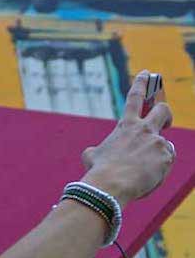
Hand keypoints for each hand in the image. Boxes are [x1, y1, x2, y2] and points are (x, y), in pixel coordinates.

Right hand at [80, 70, 173, 206]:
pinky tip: (147, 178)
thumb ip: (97, 150)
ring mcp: (157, 142)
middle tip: (164, 123)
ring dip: (156, 157)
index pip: (135, 97)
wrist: (111, 184)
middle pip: (164, 110)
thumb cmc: (99, 171)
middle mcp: (144, 129)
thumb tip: (93, 154)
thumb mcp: (91, 156)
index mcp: (126, 125)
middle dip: (166, 114)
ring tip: (142, 172)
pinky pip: (166, 163)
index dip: (141, 83)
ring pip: (164, 146)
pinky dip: (159, 171)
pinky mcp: (167, 157)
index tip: (147, 73)